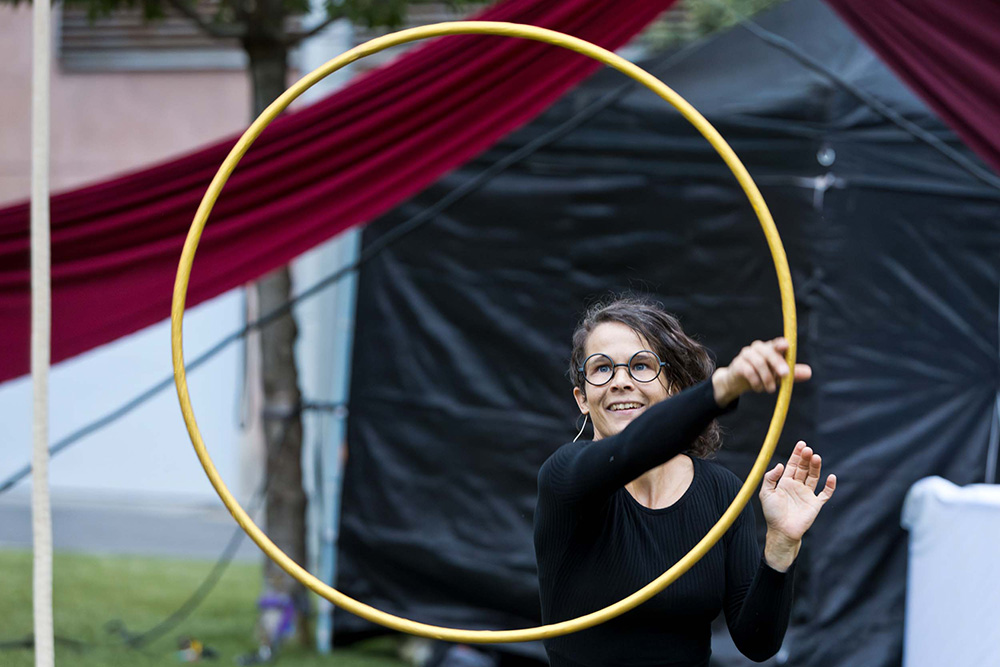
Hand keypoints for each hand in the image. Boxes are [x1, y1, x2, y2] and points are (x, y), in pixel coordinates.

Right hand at [712, 337, 810, 405]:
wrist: (737, 382)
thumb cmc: (761, 375)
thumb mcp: (778, 375)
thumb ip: (792, 373)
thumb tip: (809, 373)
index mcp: (769, 348)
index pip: (776, 343)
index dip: (780, 344)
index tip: (786, 346)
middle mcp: (757, 348)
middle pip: (768, 351)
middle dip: (777, 362)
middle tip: (785, 375)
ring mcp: (746, 355)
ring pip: (759, 362)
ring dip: (767, 377)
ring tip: (770, 390)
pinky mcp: (738, 364)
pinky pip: (748, 371)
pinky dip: (756, 381)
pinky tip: (759, 388)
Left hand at [759, 441, 836, 570]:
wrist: (781, 532)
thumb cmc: (772, 513)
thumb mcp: (765, 493)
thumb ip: (770, 478)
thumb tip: (781, 465)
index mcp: (785, 482)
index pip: (793, 465)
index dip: (797, 454)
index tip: (801, 444)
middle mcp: (797, 486)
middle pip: (804, 469)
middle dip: (806, 458)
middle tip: (808, 450)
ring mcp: (807, 494)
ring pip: (814, 477)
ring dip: (816, 467)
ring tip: (816, 457)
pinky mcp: (815, 504)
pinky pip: (825, 494)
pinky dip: (830, 486)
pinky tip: (831, 477)